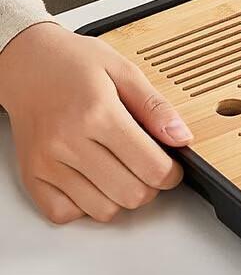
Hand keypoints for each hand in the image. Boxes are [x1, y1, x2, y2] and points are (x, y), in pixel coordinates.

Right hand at [0, 22, 192, 223]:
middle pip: (131, 195)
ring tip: (120, 170)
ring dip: (120, 197)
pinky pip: (65, 213)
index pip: (152, 167)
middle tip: (147, 166)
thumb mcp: (124, 71)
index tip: (172, 166)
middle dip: (150, 186)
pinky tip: (92, 180)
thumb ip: (156, 107)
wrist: (26, 61)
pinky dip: (85, 205)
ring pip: (102, 211)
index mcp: (98, 113)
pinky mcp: (31, 176)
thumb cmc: (74, 63)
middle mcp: (69, 141)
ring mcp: (47, 162)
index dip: (172, 172)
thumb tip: (181, 138)